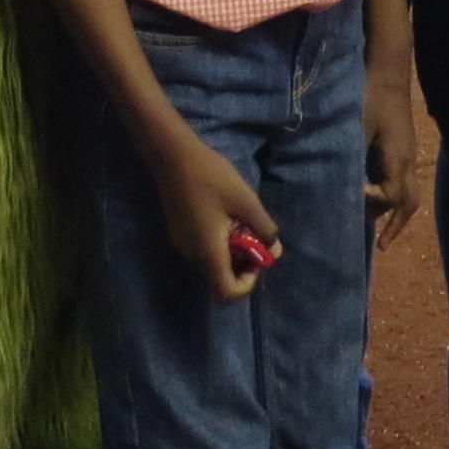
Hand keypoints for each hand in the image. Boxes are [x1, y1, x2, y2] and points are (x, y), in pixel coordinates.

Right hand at [159, 129, 279, 299]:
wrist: (173, 155)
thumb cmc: (211, 177)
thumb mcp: (246, 200)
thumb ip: (263, 228)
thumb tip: (275, 250)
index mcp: (209, 253)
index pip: (227, 293)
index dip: (247, 283)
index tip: (256, 257)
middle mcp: (193, 256)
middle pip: (219, 278)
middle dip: (242, 264)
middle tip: (253, 235)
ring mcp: (183, 245)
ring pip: (212, 263)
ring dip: (230, 251)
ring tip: (239, 222)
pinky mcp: (178, 233)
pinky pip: (203, 249)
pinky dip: (218, 242)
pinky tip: (223, 215)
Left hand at [363, 70, 424, 249]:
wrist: (388, 70)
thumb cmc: (370, 96)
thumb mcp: (356, 127)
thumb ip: (351, 157)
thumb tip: (340, 184)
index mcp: (397, 158)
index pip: (391, 196)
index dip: (373, 203)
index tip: (354, 196)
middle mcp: (408, 161)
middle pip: (409, 203)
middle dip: (397, 226)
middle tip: (381, 245)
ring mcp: (409, 154)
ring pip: (409, 193)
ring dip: (396, 212)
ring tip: (379, 228)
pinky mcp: (404, 146)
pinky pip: (404, 179)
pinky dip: (393, 194)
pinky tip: (375, 194)